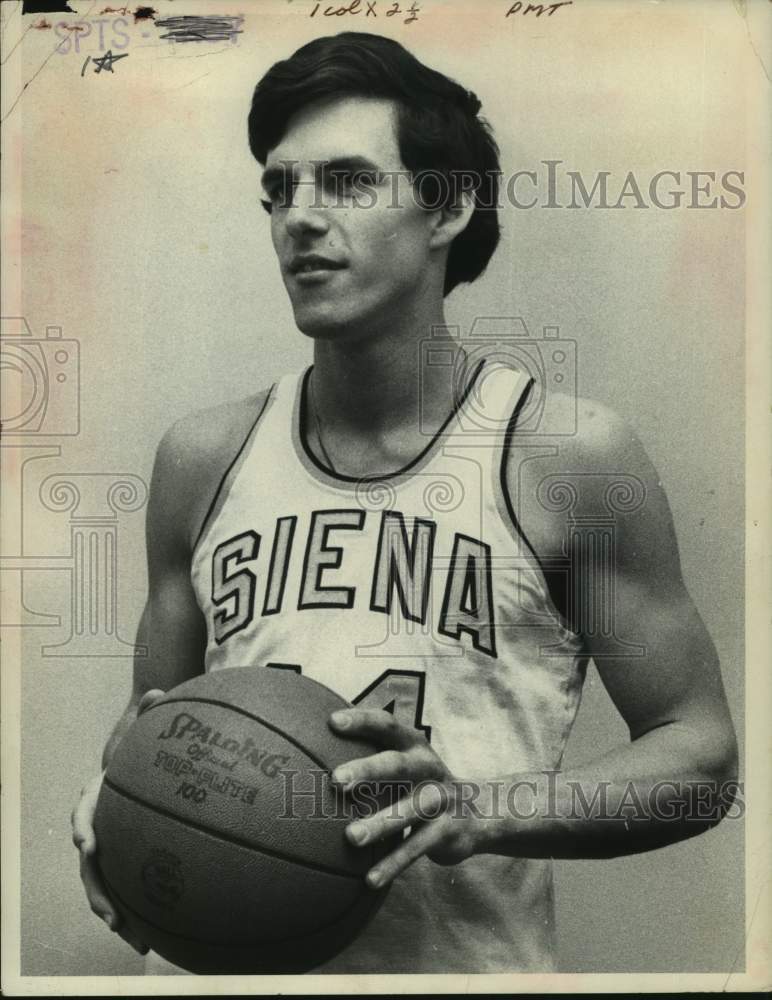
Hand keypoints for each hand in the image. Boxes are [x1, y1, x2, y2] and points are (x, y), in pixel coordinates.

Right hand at [71, 689, 163, 953]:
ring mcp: (113, 842)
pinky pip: (133, 885)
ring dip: (119, 913)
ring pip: (108, 883)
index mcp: (98, 794)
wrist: (138, 750)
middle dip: (98, 890)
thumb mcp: (141, 721)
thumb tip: (157, 690)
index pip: (83, 809)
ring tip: (138, 941)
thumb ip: (147, 709)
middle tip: (112, 916)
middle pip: (91, 863)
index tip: (88, 842)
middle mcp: (99, 823)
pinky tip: (162, 934)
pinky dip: (142, 909)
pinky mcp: (130, 855)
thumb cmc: (140, 735)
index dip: (83, 825)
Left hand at [329, 708, 481, 888]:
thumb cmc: (420, 785)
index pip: (387, 726)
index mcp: (413, 745)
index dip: (362, 721)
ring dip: (381, 823)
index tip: (332, 722)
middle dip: (368, 770)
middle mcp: (428, 768)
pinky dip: (394, 864)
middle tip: (336, 780)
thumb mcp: (404, 764)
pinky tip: (369, 880)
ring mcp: (440, 799)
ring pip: (410, 810)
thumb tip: (310, 753)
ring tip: (351, 838)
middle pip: (397, 765)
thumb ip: (370, 757)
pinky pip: (418, 848)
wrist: (478, 812)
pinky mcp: (447, 831)